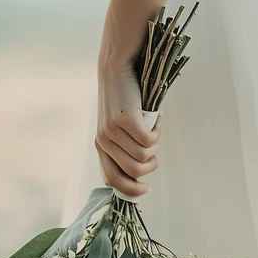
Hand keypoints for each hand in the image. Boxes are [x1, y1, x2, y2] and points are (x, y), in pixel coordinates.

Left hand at [96, 63, 160, 198]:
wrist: (116, 68)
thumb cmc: (122, 99)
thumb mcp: (118, 127)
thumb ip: (123, 148)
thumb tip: (138, 172)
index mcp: (100, 146)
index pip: (112, 180)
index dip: (131, 189)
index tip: (146, 187)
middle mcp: (103, 141)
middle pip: (133, 173)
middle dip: (150, 166)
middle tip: (154, 150)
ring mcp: (113, 131)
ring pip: (144, 156)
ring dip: (155, 145)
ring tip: (154, 128)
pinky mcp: (126, 120)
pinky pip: (149, 140)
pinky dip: (157, 131)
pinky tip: (156, 118)